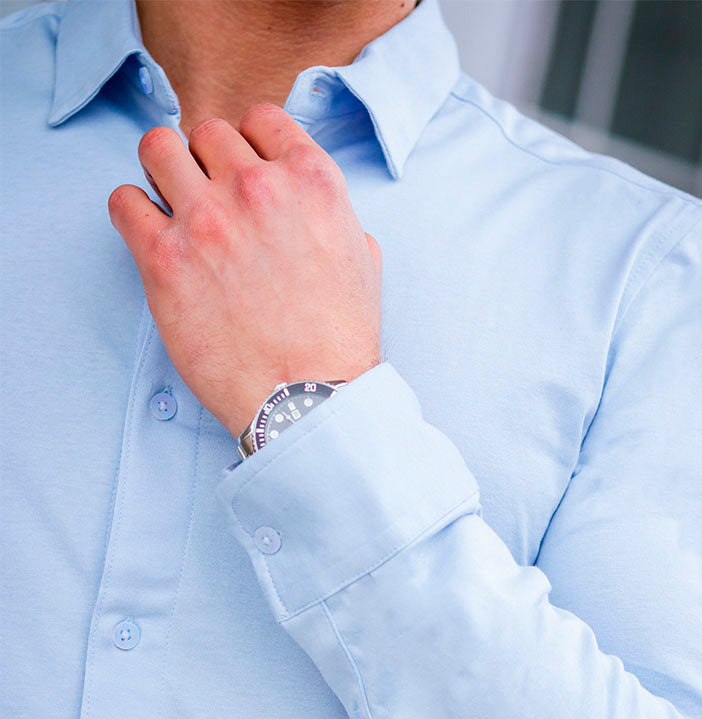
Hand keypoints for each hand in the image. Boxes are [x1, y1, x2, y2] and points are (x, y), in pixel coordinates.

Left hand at [107, 104, 382, 437]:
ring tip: (170, 209)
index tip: (240, 173)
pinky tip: (150, 240)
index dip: (247, 145)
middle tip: (207, 201)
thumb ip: (334, 218)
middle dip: (205, 162)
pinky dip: (131, 213)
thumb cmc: (337, 343)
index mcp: (311, 181)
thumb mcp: (361, 262)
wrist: (307, 400)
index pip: (260, 119)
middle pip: (207, 133)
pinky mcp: (164, 259)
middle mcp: (258, 188)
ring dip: (161, 172)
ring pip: (157, 148)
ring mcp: (207, 220)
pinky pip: (123, 201)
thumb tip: (311, 210)